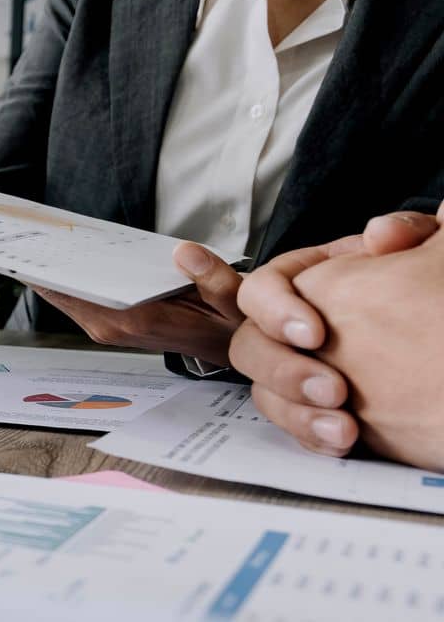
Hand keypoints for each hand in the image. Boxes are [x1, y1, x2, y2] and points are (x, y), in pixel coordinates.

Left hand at [34, 242, 241, 365]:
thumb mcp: (235, 301)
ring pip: (64, 296)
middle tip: (15, 232)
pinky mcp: (108, 324)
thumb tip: (184, 251)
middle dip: (39, 265)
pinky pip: (75, 298)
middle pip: (62, 293)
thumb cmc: (227, 324)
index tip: (22, 250)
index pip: (77, 293)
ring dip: (47, 272)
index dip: (47, 272)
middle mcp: (114, 327)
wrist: (227, 348)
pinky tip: (56, 252)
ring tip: (28, 237)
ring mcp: (108, 328)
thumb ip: (214, 278)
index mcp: (136, 319)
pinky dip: (62, 279)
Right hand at [231, 211, 438, 456]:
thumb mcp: (424, 251)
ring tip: (342, 428)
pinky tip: (341, 442)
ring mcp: (297, 367)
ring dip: (296, 413)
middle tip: (332, 390)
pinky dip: (313, 436)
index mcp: (308, 280)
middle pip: (250, 346)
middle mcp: (291, 325)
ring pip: (265, 393)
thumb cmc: (428, 289)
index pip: (261, 288)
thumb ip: (407, 232)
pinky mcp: (311, 405)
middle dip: (284, 371)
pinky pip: (293, 425)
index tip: (314, 334)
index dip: (276, 311)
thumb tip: (381, 234)